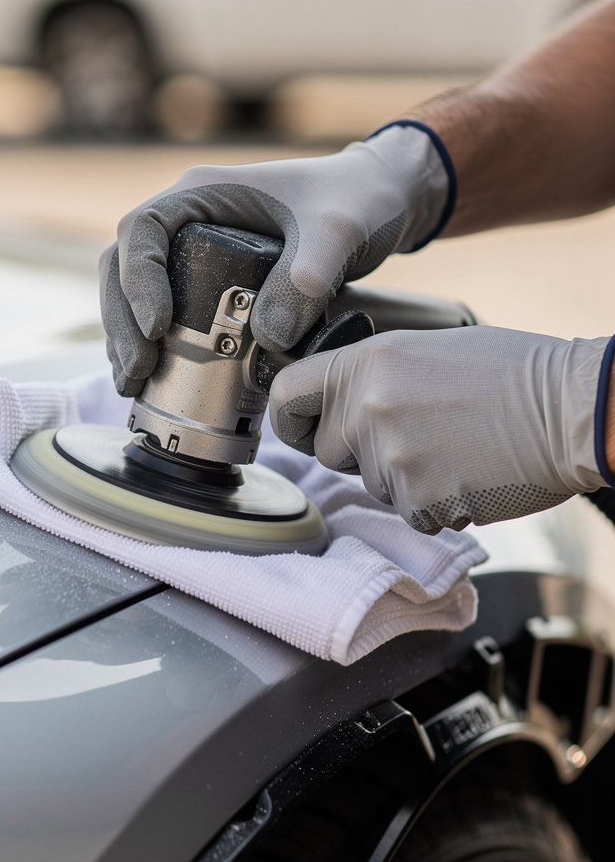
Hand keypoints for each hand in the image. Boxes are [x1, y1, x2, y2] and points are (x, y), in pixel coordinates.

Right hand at [100, 123, 450, 395]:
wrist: (377, 202)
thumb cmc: (356, 200)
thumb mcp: (340, 230)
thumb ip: (309, 275)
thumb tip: (268, 337)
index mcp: (204, 192)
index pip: (141, 230)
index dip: (138, 280)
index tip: (158, 327)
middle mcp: (187, 219)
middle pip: (122, 267)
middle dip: (122, 322)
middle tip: (138, 370)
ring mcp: (191, 250)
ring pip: (130, 291)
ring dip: (124, 337)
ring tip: (134, 382)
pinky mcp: (205, 280)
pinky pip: (157, 310)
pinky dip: (147, 344)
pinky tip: (150, 378)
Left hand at [270, 326, 610, 533]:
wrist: (574, 409)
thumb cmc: (511, 373)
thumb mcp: (425, 349)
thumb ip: (370, 377)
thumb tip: (335, 405)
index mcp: (366, 363)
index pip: (286, 395)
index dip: (291, 418)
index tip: (302, 429)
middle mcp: (367, 408)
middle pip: (329, 451)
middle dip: (360, 452)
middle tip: (417, 434)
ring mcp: (390, 457)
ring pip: (372, 484)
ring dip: (404, 477)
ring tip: (455, 447)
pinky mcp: (418, 501)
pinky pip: (408, 512)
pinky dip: (435, 503)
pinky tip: (468, 473)